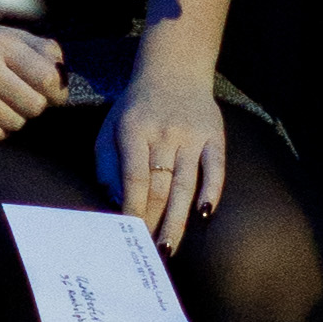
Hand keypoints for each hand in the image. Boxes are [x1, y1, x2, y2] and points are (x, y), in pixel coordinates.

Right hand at [0, 19, 66, 138]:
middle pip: (34, 106)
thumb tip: (64, 74)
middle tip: (22, 99)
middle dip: (33, 106)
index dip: (58, 92)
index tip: (53, 95)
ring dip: (13, 117)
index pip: (48, 79)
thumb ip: (39, 48)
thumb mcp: (5, 34)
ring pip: (14, 123)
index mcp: (1, 43)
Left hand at [105, 46, 230, 252]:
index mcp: (134, 130)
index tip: (129, 232)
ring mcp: (192, 135)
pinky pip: (215, 168)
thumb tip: (115, 200)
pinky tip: (204, 215)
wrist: (175, 70)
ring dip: (177, 219)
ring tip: (169, 246)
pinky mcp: (214, 135)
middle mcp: (165, 133)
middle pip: (160, 186)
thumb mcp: (110, 127)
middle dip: (153, 221)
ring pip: (185, 184)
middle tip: (148, 252)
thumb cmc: (136, 108)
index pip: (134, 177)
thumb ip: (107, 163)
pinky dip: (211, 192)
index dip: (133, 207)